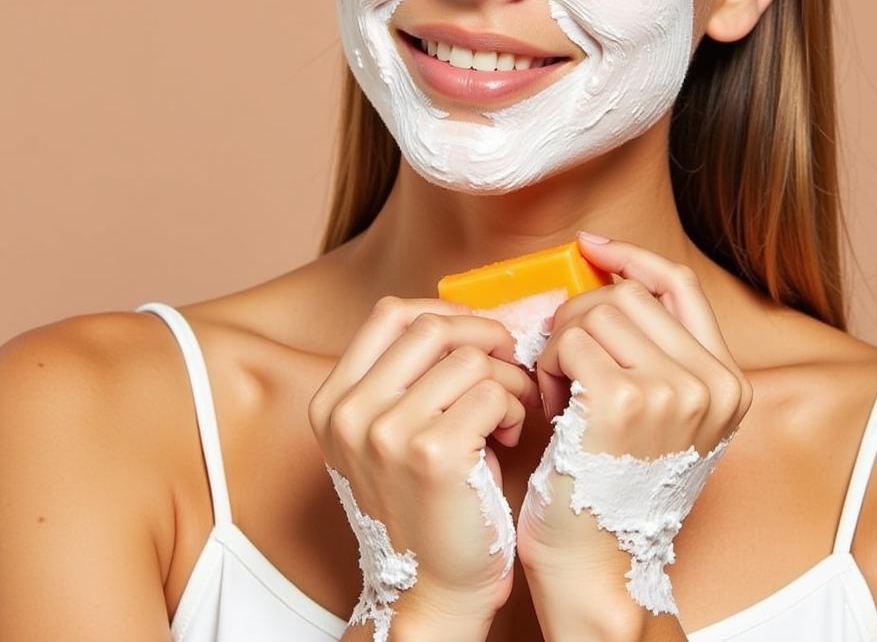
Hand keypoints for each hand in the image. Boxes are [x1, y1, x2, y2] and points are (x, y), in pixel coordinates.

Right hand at [307, 296, 542, 623]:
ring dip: (507, 380)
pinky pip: (492, 393)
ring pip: (470, 358)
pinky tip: (509, 437)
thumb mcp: (387, 434)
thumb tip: (465, 319)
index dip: (444, 313)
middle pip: (431, 327)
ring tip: (508, 414)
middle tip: (509, 364)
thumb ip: (405, 377)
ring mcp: (386, 433)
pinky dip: (515, 408)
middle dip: (485, 338)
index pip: (390, 314)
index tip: (476, 335)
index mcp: (333, 401)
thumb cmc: (426, 505)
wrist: (432, 589)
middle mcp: (350, 413)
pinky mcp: (432, 454)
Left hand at [516, 234, 752, 580]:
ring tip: (560, 394)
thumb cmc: (609, 489)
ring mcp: (673, 390)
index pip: (679, 286)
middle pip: (625, 294)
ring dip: (560, 347)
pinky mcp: (624, 400)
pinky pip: (568, 342)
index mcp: (727, 383)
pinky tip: (551, 406)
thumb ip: (652, 351)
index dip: (632, 257)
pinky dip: (546, 367)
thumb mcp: (660, 417)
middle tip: (564, 370)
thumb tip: (605, 276)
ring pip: (593, 312)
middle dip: (579, 321)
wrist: (594, 567)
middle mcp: (711, 383)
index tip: (593, 246)